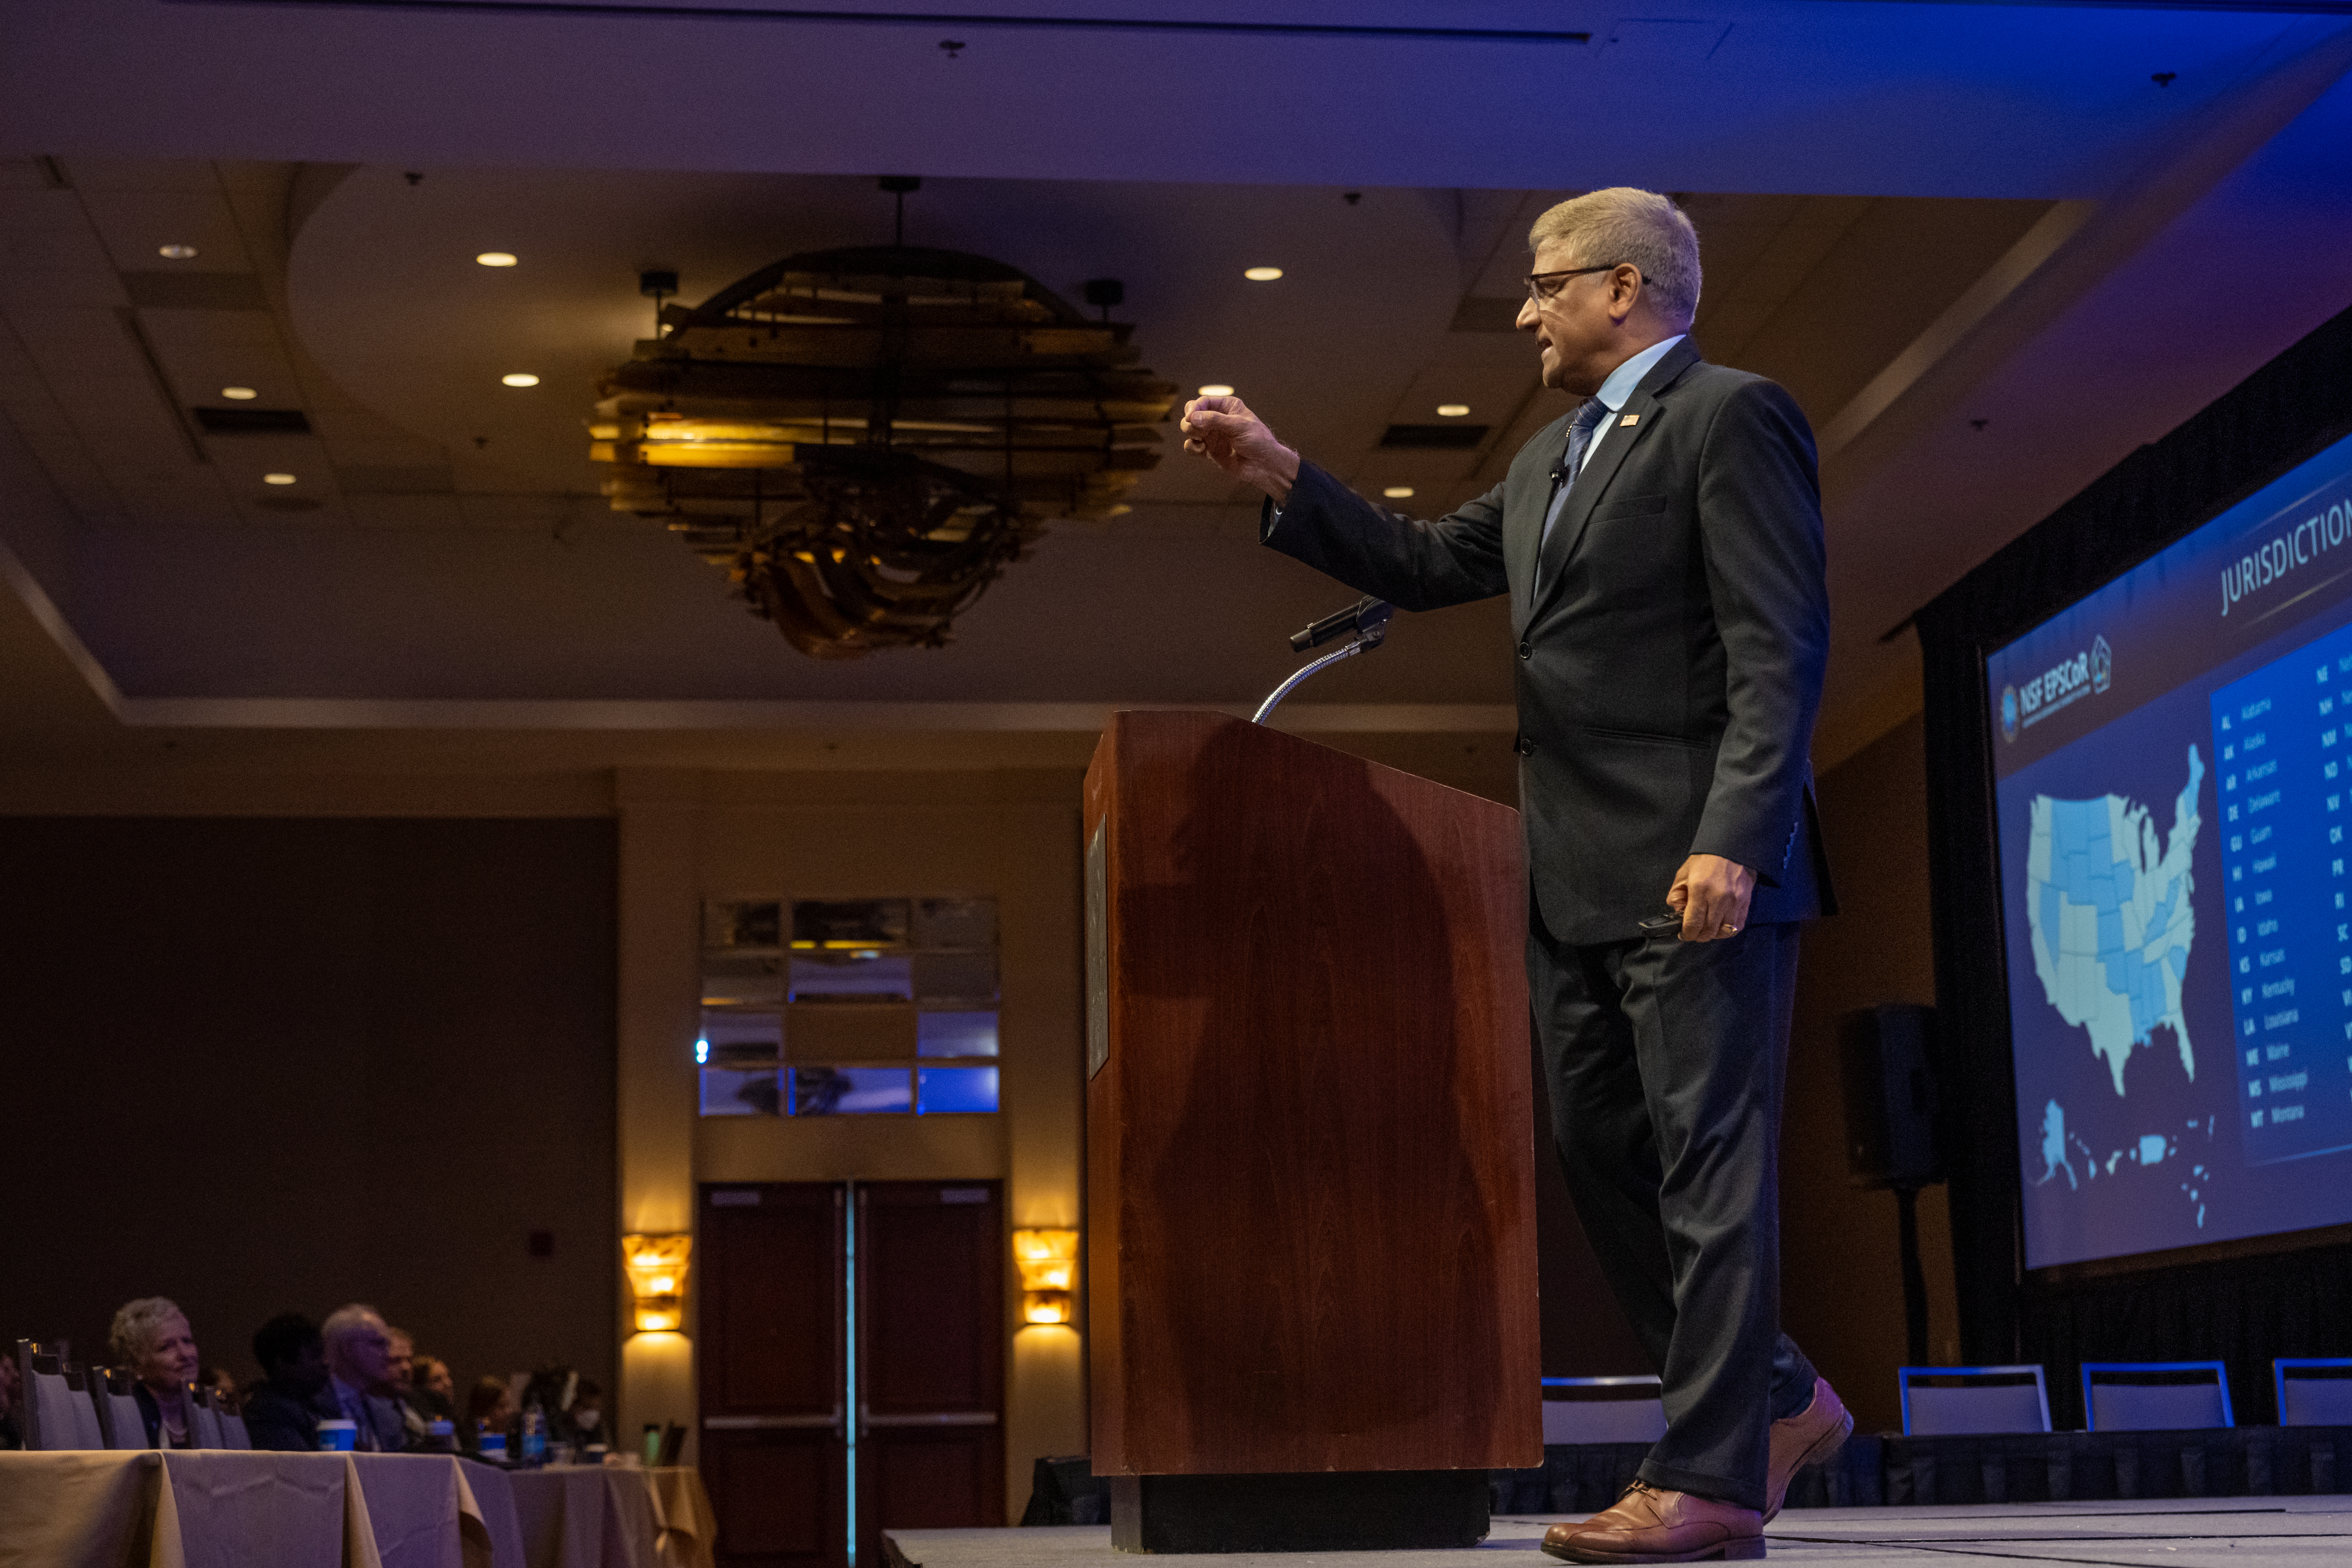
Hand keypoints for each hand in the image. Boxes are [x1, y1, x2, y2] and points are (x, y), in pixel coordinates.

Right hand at [1179, 394, 1301, 502]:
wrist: (1264, 465)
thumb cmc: (1258, 441)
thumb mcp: (1239, 426)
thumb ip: (1215, 420)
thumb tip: (1193, 418)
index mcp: (1227, 407)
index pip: (1203, 402)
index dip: (1194, 408)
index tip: (1191, 418)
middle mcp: (1217, 419)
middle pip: (1192, 414)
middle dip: (1189, 422)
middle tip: (1196, 432)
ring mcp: (1212, 435)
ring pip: (1190, 429)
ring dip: (1190, 434)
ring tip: (1200, 441)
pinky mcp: (1210, 450)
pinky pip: (1192, 446)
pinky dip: (1192, 448)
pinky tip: (1201, 450)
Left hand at [1667, 854, 1755, 942]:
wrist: (1730, 849)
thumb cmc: (1706, 860)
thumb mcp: (1683, 874)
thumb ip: (1676, 895)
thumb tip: (1678, 912)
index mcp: (1700, 889)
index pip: (1693, 923)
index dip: (1687, 934)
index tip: (1684, 934)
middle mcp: (1719, 897)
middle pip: (1709, 931)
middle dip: (1699, 936)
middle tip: (1695, 932)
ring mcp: (1735, 901)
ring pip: (1724, 931)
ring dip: (1714, 934)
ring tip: (1707, 928)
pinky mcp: (1745, 902)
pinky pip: (1737, 925)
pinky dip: (1728, 930)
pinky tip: (1720, 925)